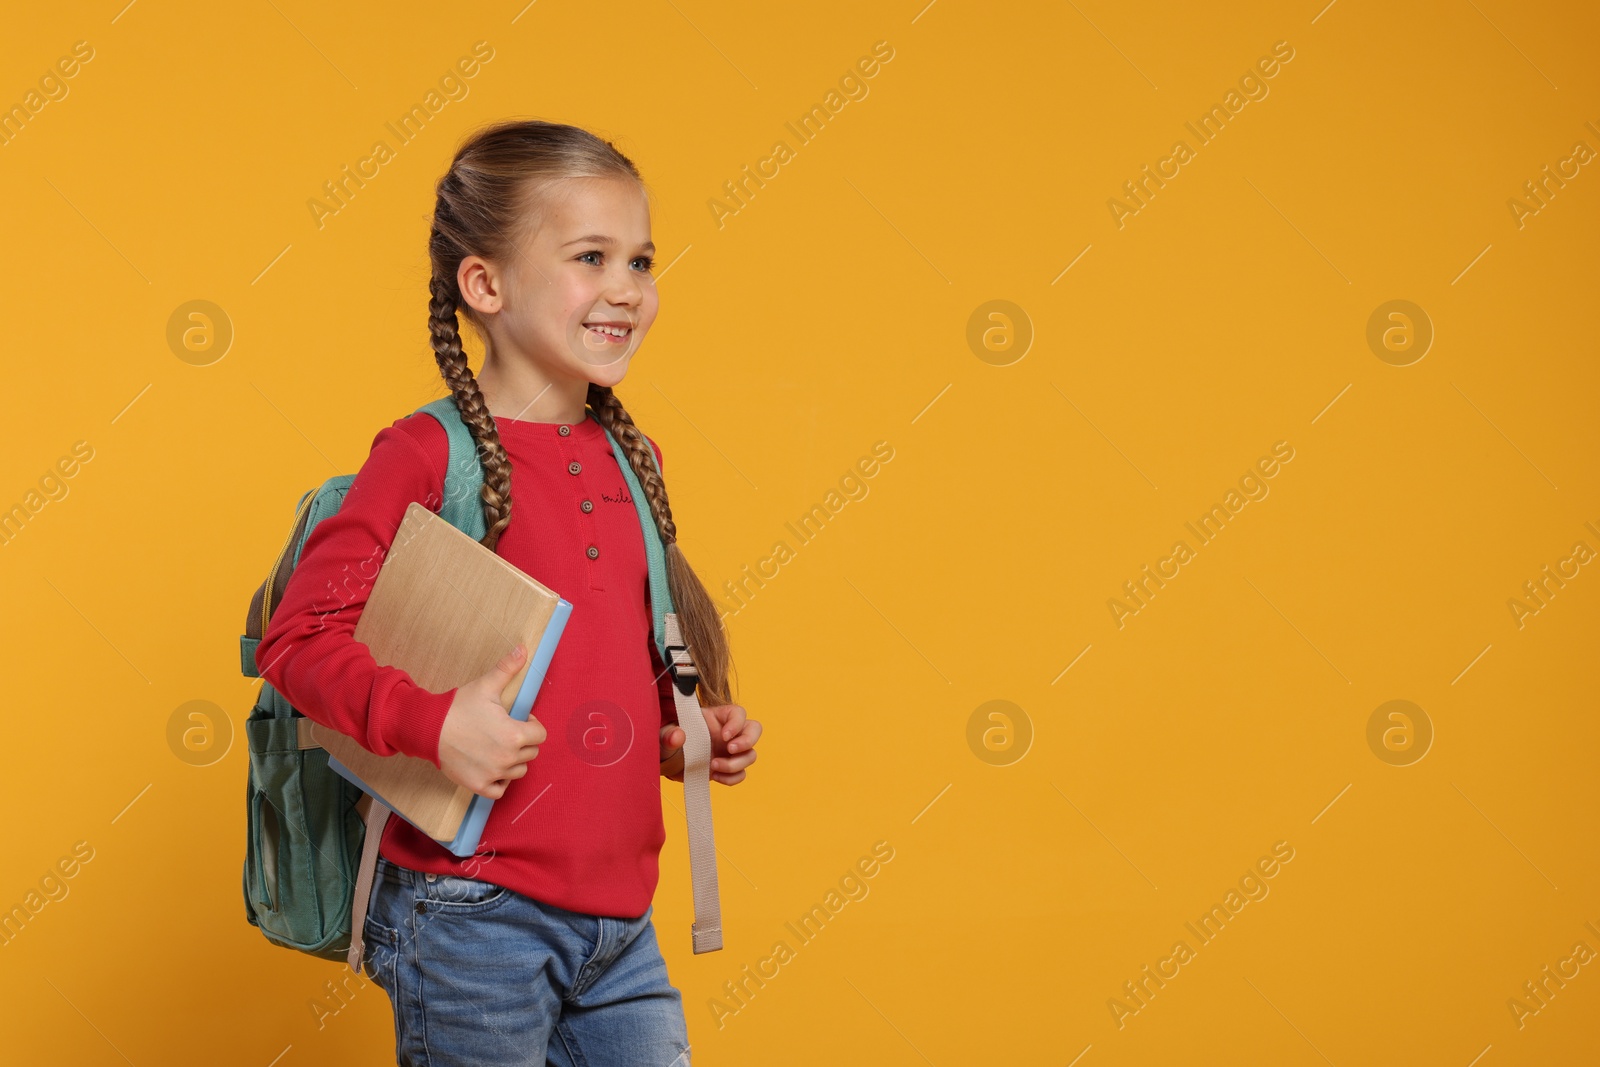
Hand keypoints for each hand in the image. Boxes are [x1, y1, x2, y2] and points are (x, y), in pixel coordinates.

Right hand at [437, 643, 546, 798]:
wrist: (427, 728)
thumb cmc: (458, 707)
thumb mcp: (485, 686)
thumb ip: (507, 669)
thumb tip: (522, 648)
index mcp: (514, 734)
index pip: (540, 734)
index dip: (532, 724)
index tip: (519, 719)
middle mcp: (507, 758)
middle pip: (531, 752)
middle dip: (523, 741)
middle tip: (506, 731)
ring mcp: (493, 774)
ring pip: (518, 771)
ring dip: (514, 761)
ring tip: (499, 747)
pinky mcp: (479, 786)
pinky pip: (501, 790)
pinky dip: (500, 781)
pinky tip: (493, 767)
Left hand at [659, 704, 760, 784]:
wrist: (669, 762)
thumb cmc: (669, 742)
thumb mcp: (665, 735)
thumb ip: (669, 734)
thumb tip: (677, 736)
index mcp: (717, 717)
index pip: (738, 713)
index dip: (736, 723)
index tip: (723, 736)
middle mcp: (729, 732)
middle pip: (754, 729)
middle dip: (747, 741)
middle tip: (730, 750)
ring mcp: (731, 751)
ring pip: (750, 755)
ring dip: (735, 764)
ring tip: (713, 766)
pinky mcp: (729, 768)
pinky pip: (741, 774)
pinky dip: (731, 778)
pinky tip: (714, 776)